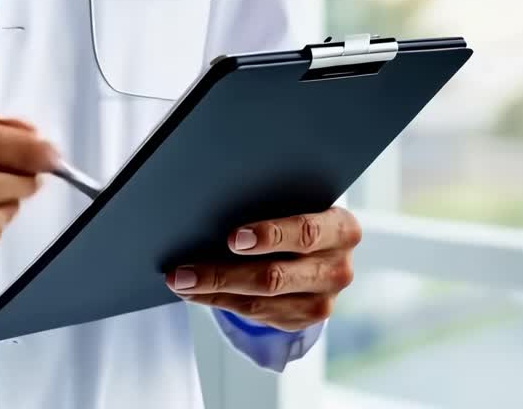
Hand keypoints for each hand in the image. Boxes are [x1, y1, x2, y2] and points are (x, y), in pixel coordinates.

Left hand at [166, 207, 360, 331]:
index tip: (231, 238)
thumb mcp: (298, 202)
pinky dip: (221, 302)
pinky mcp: (305, 320)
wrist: (323, 248)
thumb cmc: (300, 213)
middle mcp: (338, 269)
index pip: (306, 233)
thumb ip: (272, 203)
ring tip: (180, 282)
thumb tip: (214, 205)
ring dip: (213, 291)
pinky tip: (196, 292)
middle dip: (223, 273)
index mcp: (342, 229)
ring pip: (260, 301)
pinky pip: (256, 315)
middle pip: (275, 276)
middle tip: (185, 270)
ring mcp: (324, 301)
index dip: (270, 236)